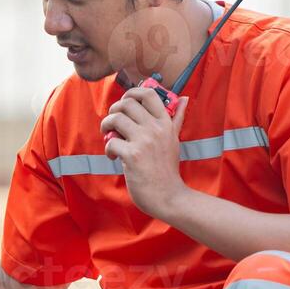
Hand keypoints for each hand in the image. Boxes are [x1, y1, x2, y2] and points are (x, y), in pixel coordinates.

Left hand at [100, 87, 190, 219]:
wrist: (168, 195)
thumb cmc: (167, 169)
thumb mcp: (174, 139)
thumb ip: (176, 119)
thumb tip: (183, 98)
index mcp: (166, 123)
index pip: (148, 93)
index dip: (131, 93)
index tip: (124, 103)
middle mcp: (156, 128)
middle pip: (127, 103)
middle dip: (113, 110)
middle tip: (112, 123)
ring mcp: (144, 141)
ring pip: (116, 119)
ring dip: (106, 126)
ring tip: (109, 137)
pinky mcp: (132, 155)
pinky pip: (111, 142)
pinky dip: (108, 149)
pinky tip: (114, 157)